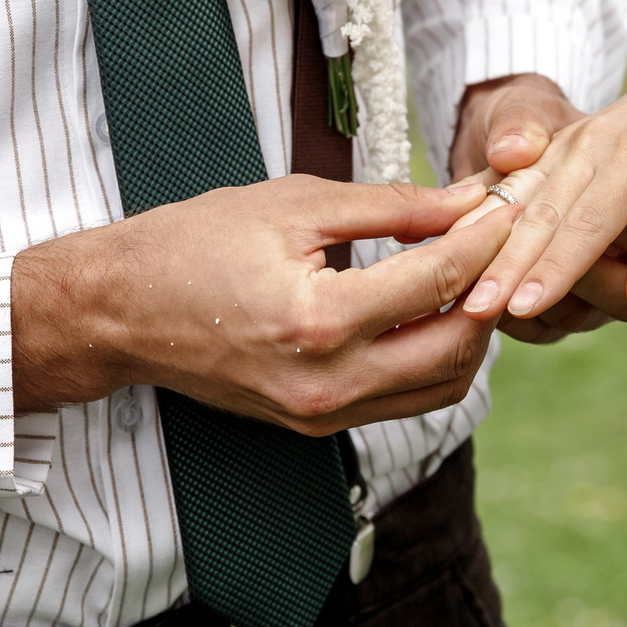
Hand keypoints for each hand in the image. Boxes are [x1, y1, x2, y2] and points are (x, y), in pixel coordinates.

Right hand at [10, 177, 514, 435]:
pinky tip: (436, 310)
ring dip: (472, 331)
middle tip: (503, 238)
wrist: (119, 311)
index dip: (485, 235)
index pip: (438, 279)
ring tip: (474, 273)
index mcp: (318, 321)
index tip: (507, 200)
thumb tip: (469, 199)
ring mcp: (323, 416)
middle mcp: (328, 384)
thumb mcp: (295, 203)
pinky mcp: (318, 428)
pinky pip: (406, 401)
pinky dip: (435, 358)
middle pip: (458, 345)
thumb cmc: (193, 244)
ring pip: (443, 386)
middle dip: (492, 287)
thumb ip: (392, 206)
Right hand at [460, 65, 626, 327]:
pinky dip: (480, 214)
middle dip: (506, 266)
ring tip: (459, 285)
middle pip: (540, 214)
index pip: (590, 223)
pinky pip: (511, 183)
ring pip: (516, 198)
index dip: (555, 269)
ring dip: (484, 242)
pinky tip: (453, 243)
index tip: (523, 308)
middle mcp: (591, 145)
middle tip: (476, 311)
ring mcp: (565, 144)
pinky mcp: (551, 148)